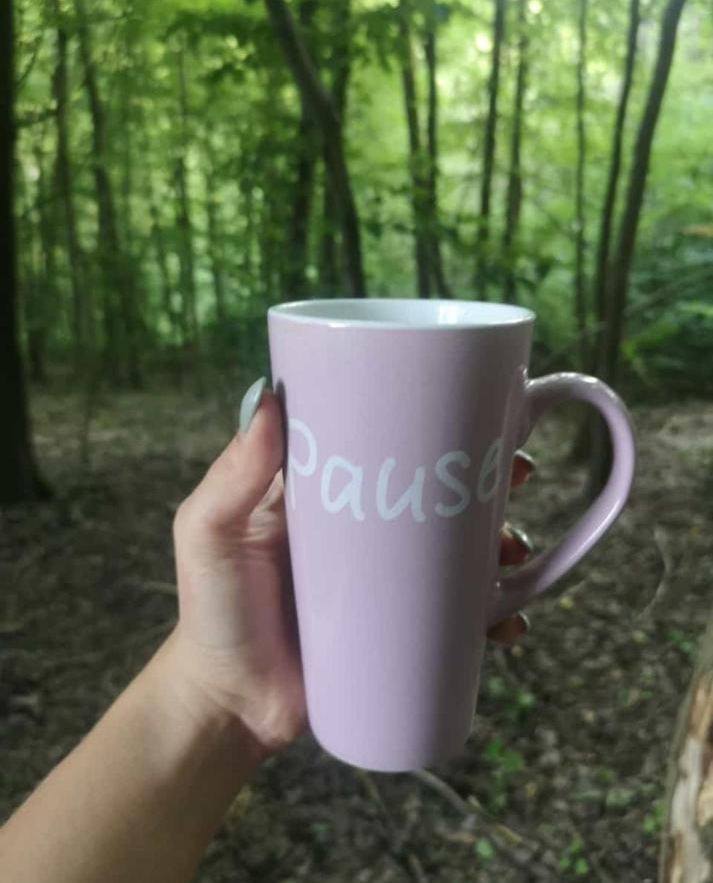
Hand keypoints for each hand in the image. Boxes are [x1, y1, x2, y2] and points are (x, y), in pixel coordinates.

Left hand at [169, 380, 534, 756]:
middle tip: (516, 476)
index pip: (385, 443)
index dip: (433, 425)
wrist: (230, 706)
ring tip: (511, 552)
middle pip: (435, 494)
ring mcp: (385, 583)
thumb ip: (231, 474)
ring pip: (457, 552)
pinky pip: (459, 617)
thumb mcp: (209, 534)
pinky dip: (492, 615)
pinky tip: (510, 620)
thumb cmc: (213, 612)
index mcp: (326, 494)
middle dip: (483, 481)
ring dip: (498, 544)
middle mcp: (363, 531)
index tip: (475, 411)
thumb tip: (269, 396)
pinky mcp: (400, 633)